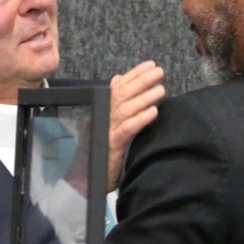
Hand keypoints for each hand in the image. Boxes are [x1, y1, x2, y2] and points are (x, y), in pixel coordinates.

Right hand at [108, 61, 165, 190]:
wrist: (82, 179)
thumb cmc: (98, 149)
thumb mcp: (107, 123)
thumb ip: (115, 104)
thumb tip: (119, 80)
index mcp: (102, 109)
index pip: (118, 86)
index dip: (134, 74)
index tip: (150, 64)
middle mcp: (103, 116)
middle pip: (122, 94)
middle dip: (141, 80)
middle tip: (159, 72)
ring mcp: (106, 130)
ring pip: (126, 109)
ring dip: (144, 98)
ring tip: (161, 90)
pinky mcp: (111, 146)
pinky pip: (126, 130)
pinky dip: (139, 120)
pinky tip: (153, 113)